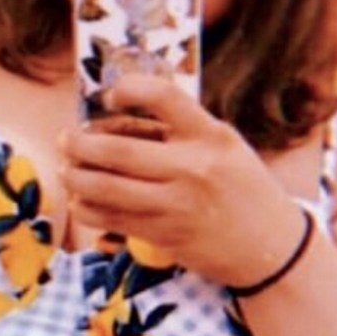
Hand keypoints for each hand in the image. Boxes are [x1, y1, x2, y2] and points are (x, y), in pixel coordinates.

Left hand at [61, 73, 302, 285]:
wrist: (270, 245)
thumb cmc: (242, 188)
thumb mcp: (225, 146)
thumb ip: (184, 130)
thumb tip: (121, 117)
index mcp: (210, 136)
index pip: (165, 98)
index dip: (130, 89)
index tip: (110, 95)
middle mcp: (193, 168)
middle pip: (119, 152)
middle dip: (81, 145)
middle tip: (66, 140)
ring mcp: (178, 205)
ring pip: (109, 190)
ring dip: (78, 178)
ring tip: (68, 171)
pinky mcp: (166, 235)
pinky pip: (114, 219)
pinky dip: (90, 209)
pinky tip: (83, 201)